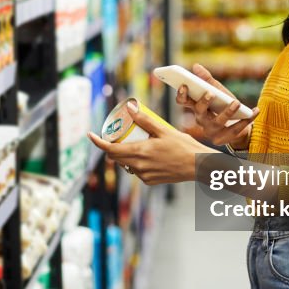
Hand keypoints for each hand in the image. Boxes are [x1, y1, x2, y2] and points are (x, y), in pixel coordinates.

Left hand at [87, 100, 214, 184]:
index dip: (97, 142)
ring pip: (126, 164)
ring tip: (135, 142)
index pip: (110, 149)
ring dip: (125, 154)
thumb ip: (144, 120)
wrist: (197, 166)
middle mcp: (139, 166)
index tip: (91, 135)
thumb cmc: (183, 146)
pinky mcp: (150, 181)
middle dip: (112, 146)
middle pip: (116, 157)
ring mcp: (144, 175)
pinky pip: (137, 171)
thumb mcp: (163, 130)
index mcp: (140, 152)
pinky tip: (147, 155)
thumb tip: (130, 107)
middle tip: (118, 134)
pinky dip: (137, 162)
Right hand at [176, 64, 258, 147]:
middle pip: (199, 112)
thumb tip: (196, 66)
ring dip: (228, 112)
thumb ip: (207, 79)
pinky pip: (235, 130)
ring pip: (217, 122)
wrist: (238, 125)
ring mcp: (211, 131)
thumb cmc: (224, 106)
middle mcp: (201, 120)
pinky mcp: (223, 139)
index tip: (184, 85)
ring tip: (236, 102)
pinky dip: (246, 120)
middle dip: (203, 103)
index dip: (181, 95)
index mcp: (196, 107)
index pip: (183, 102)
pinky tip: (255, 111)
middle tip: (210, 93)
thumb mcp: (217, 91)